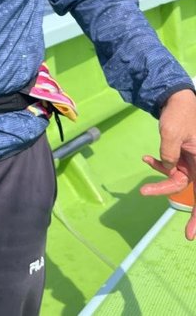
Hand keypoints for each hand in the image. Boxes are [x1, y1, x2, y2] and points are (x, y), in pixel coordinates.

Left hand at [140, 88, 195, 239]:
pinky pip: (171, 166)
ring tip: (145, 159)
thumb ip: (168, 156)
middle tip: (143, 192)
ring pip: (174, 176)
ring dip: (158, 173)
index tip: (190, 235)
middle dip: (163, 189)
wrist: (177, 98)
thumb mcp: (170, 135)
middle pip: (184, 186)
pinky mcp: (183, 155)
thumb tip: (166, 168)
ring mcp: (191, 161)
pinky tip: (146, 157)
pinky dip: (159, 164)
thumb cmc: (179, 114)